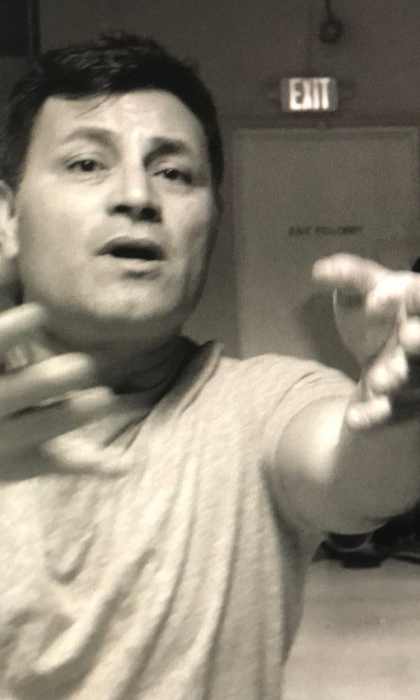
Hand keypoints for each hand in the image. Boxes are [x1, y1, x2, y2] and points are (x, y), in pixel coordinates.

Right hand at [0, 302, 118, 477]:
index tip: (39, 313)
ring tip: (108, 397)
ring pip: (42, 427)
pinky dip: (92, 465)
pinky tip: (127, 464)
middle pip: (18, 392)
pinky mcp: (26, 462)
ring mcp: (6, 437)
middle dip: (46, 380)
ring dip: (73, 414)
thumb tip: (6, 234)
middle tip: (83, 364)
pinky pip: (60, 465)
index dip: (10, 332)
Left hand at [312, 253, 419, 428]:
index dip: (417, 296)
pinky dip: (375, 415)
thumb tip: (319, 271)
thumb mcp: (361, 295)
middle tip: (410, 336)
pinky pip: (394, 413)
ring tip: (378, 380)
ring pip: (416, 379)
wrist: (386, 370)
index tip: (386, 293)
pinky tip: (354, 418)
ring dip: (399, 379)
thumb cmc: (378, 322)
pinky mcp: (406, 407)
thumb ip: (348, 279)